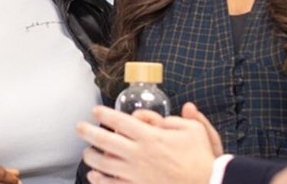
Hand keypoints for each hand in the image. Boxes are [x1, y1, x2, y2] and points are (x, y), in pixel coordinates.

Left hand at [76, 105, 218, 183]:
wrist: (207, 183)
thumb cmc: (200, 157)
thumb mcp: (191, 129)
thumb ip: (168, 120)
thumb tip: (149, 117)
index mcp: (150, 136)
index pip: (119, 121)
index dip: (103, 114)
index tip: (95, 111)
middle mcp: (138, 154)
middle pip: (103, 140)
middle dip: (87, 132)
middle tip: (79, 127)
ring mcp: (135, 173)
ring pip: (103, 164)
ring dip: (90, 156)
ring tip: (86, 152)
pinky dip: (99, 180)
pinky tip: (95, 175)